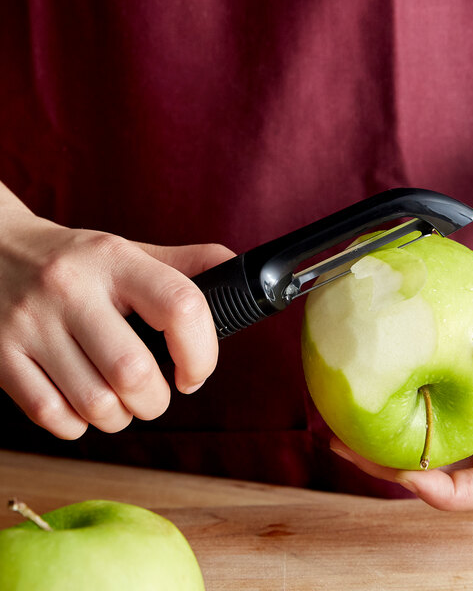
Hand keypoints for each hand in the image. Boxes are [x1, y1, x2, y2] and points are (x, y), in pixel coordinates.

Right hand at [0, 200, 233, 439]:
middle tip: (154, 393)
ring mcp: (29, 324)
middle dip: (156, 400)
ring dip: (120, 417)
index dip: (202, 353)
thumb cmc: (76, 262)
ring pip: (96, 404)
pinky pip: (53, 418)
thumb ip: (185, 267)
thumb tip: (238, 273)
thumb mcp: (128, 253)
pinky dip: (79, 424)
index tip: (195, 372)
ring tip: (119, 399)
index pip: (182, 306)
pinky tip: (81, 402)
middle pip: (135, 373)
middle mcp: (71, 289)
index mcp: (116, 260)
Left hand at [331, 142, 472, 509]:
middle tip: (346, 445)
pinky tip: (362, 380)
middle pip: (452, 469)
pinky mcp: (466, 367)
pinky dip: (392, 396)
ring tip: (340, 424)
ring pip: (433, 434)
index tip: (408, 473)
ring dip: (386, 438)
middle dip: (398, 469)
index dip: (454, 494)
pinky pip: (426, 393)